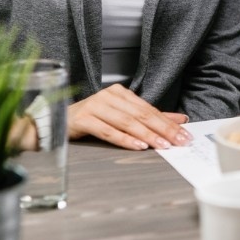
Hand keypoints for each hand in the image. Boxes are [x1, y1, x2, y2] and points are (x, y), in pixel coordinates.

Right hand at [68, 84, 190, 150]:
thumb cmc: (90, 120)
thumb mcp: (121, 117)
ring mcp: (95, 106)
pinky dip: (124, 139)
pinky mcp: (83, 119)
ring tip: (162, 145)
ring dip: (147, 135)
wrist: (53, 123)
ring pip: (126, 122)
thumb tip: (180, 120)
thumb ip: (149, 118)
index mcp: (120, 93)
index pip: (149, 109)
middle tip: (179, 141)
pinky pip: (107, 130)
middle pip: (141, 114)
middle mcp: (108, 96)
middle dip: (163, 129)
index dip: (169, 122)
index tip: (185, 134)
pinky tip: (137, 146)